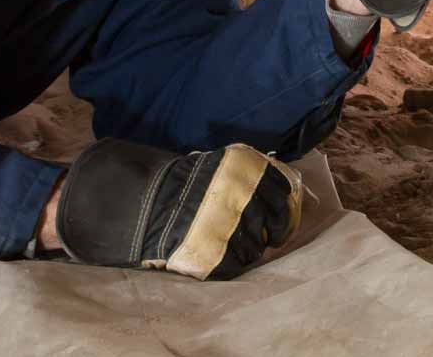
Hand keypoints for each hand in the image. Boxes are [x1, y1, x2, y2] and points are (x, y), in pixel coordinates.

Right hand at [53, 139, 301, 279]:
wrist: (148, 206)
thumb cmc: (185, 186)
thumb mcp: (220, 167)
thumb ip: (248, 177)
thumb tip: (278, 195)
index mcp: (248, 171)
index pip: (283, 193)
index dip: (284, 209)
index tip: (280, 218)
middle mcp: (247, 196)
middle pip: (276, 221)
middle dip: (275, 232)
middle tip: (269, 238)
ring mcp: (234, 226)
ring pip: (258, 246)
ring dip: (252, 248)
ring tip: (237, 246)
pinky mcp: (220, 254)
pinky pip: (239, 265)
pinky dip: (236, 264)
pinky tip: (225, 257)